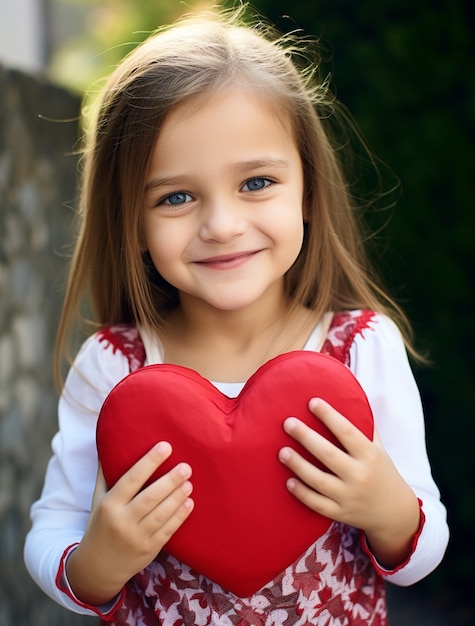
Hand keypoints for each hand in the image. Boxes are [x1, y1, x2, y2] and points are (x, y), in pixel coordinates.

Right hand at [66, 441, 193, 605]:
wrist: (97, 568)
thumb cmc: (100, 526)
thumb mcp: (97, 501)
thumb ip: (105, 475)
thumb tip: (109, 445)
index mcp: (109, 505)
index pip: (131, 479)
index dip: (149, 462)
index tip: (165, 447)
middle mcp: (122, 521)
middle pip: (150, 497)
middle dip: (170, 480)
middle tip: (185, 466)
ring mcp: (136, 537)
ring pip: (161, 514)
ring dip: (177, 497)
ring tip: (189, 483)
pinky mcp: (149, 550)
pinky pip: (167, 531)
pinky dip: (179, 517)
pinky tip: (189, 503)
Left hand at [278, 398, 419, 568]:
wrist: (395, 513)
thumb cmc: (382, 471)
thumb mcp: (379, 448)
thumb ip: (365, 426)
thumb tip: (351, 396)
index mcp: (370, 455)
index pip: (347, 432)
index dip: (329, 416)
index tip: (312, 402)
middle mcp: (359, 476)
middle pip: (328, 454)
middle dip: (306, 437)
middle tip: (287, 423)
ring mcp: (349, 496)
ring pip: (319, 481)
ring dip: (298, 465)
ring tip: (282, 451)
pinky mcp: (340, 513)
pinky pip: (317, 504)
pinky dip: (302, 494)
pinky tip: (288, 481)